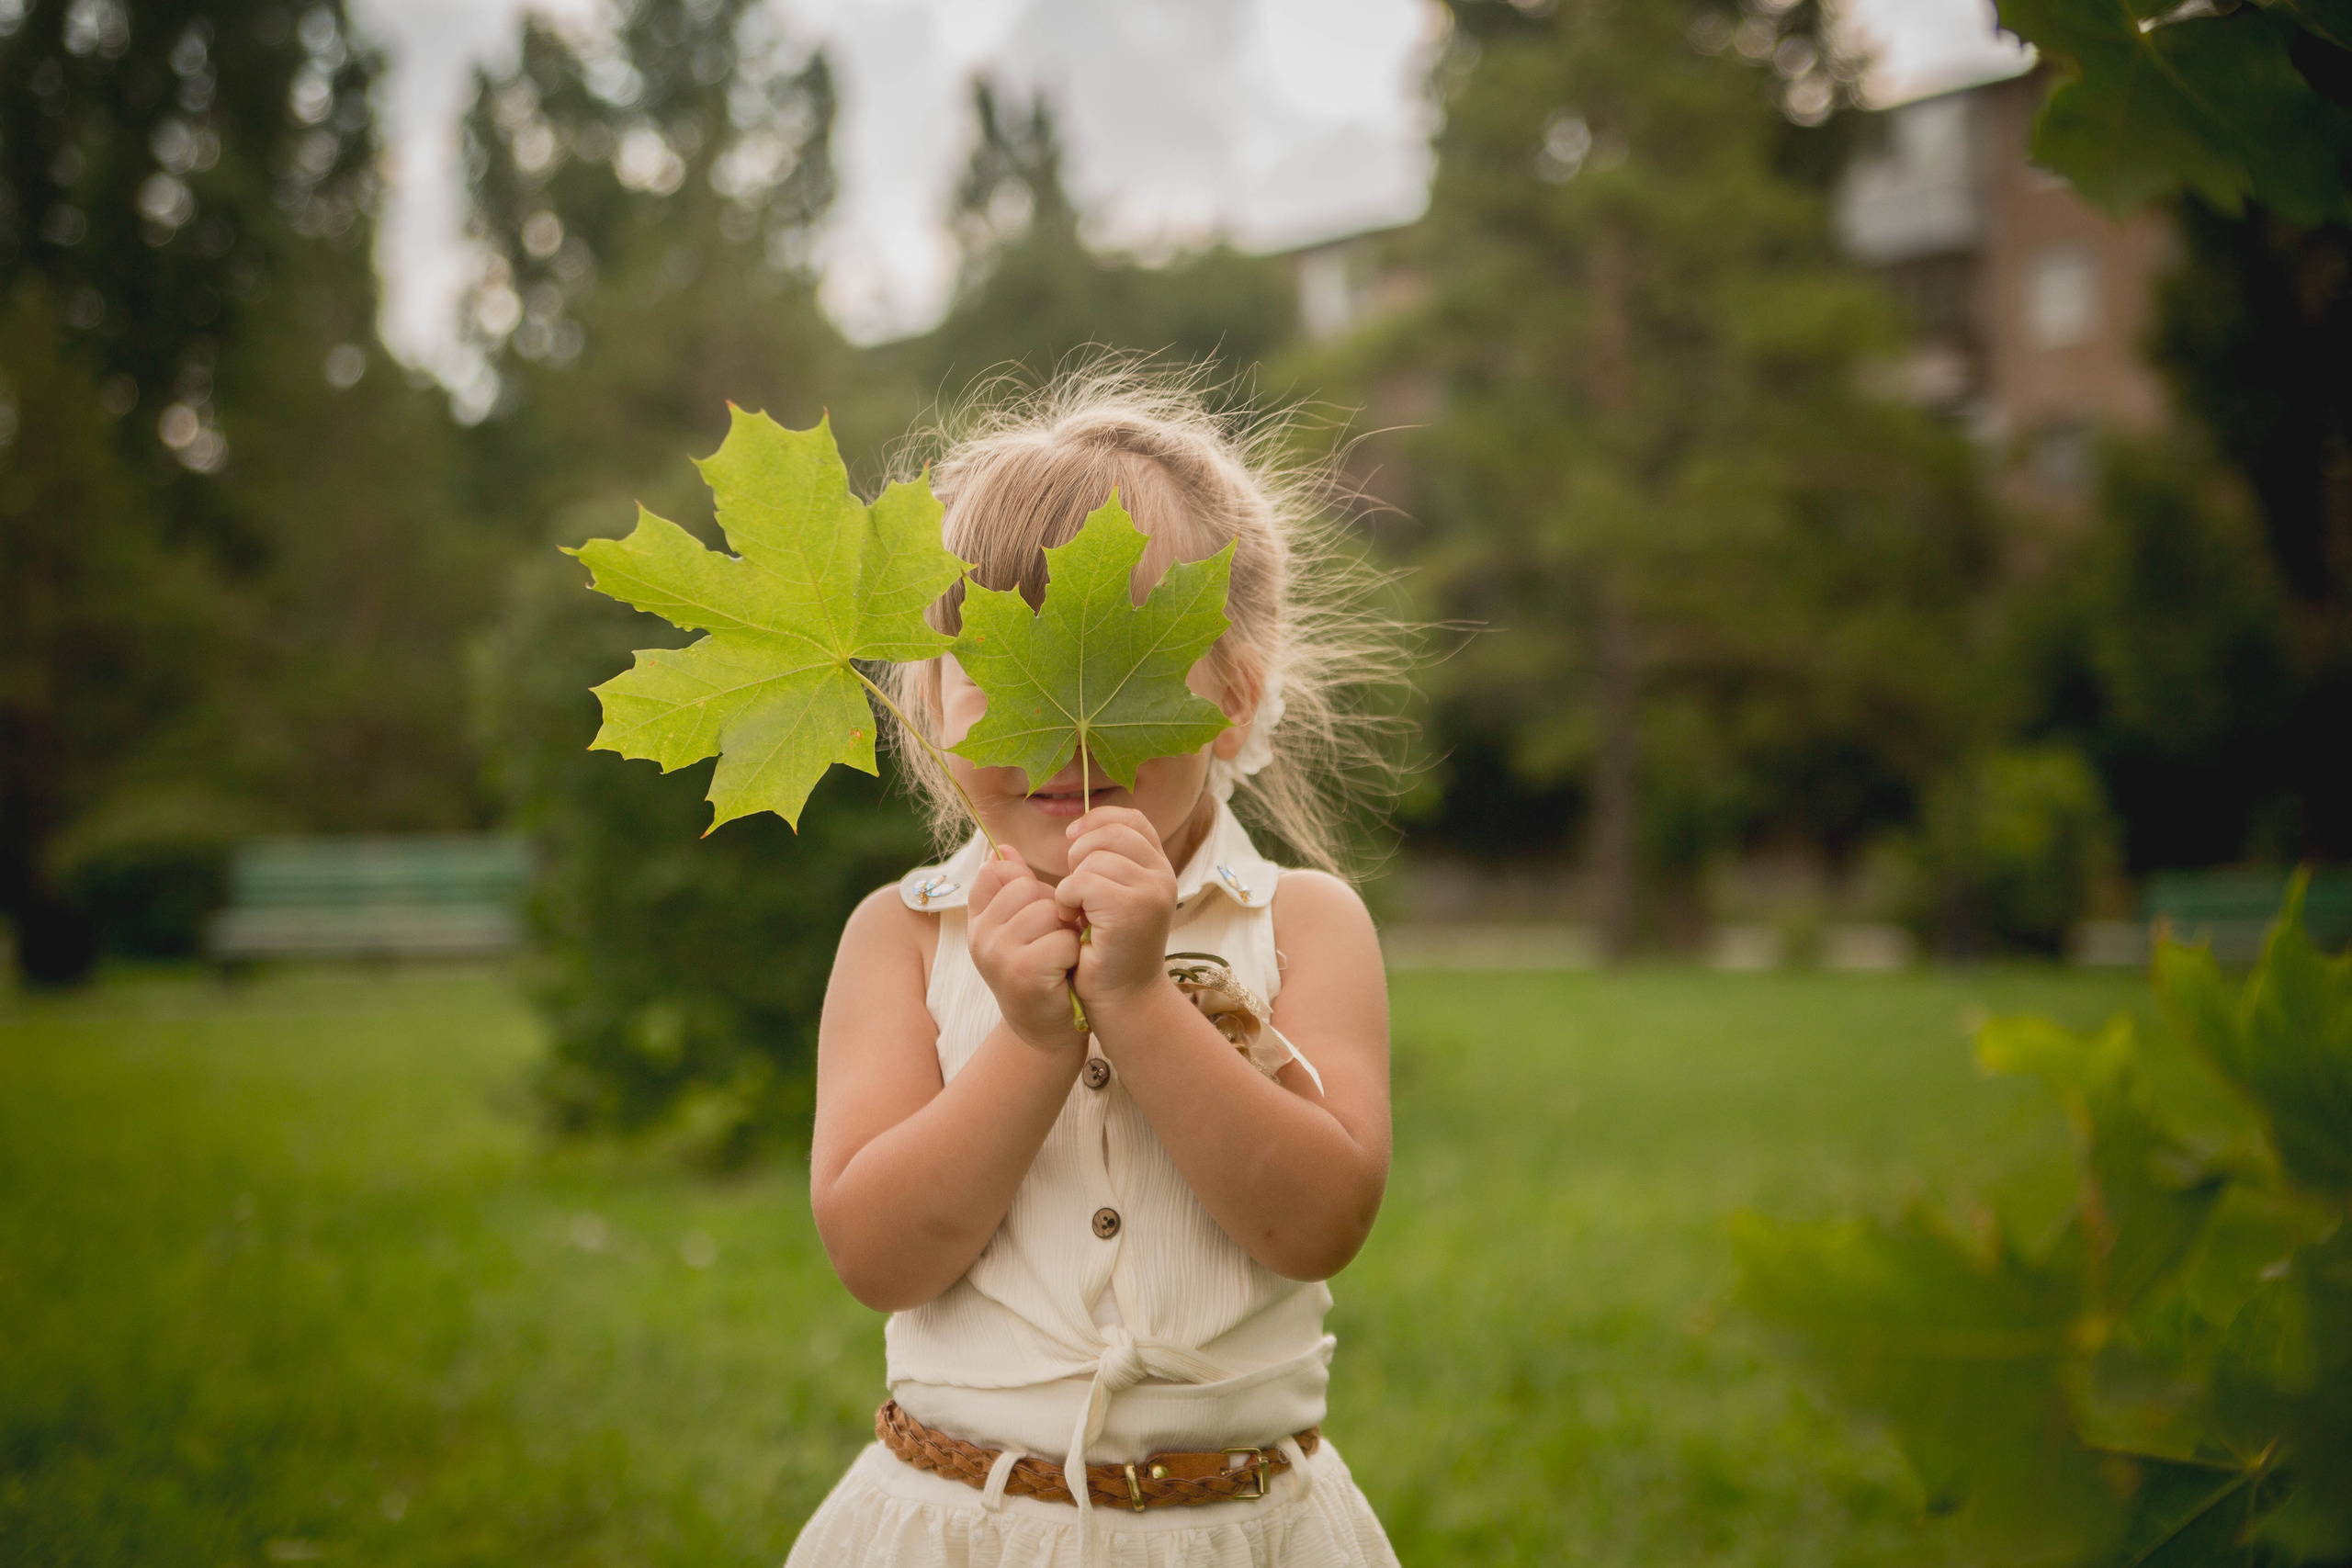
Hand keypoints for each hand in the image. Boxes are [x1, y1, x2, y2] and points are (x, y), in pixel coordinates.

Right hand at [968, 846, 1086, 1051]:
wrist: (1044, 1033)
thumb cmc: (1039, 973)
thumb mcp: (1019, 929)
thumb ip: (1010, 888)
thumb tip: (1002, 847)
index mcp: (978, 920)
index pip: (998, 873)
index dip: (1028, 890)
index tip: (1034, 920)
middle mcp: (980, 936)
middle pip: (1029, 889)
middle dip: (1053, 912)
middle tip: (1052, 943)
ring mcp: (997, 954)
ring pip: (1049, 912)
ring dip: (1066, 934)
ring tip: (1059, 957)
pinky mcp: (1022, 973)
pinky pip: (1062, 941)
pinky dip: (1073, 956)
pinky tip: (1064, 973)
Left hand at [1056, 807, 1179, 1009]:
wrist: (1122, 999)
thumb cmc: (1108, 949)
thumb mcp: (1111, 896)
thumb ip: (1104, 861)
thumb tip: (1072, 828)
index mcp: (1158, 869)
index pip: (1132, 820)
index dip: (1098, 820)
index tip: (1073, 839)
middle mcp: (1162, 876)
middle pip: (1110, 834)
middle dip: (1080, 854)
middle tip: (1074, 890)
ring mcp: (1150, 892)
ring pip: (1093, 858)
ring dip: (1071, 883)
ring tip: (1075, 911)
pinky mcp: (1131, 909)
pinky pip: (1082, 882)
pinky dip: (1066, 899)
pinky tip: (1071, 920)